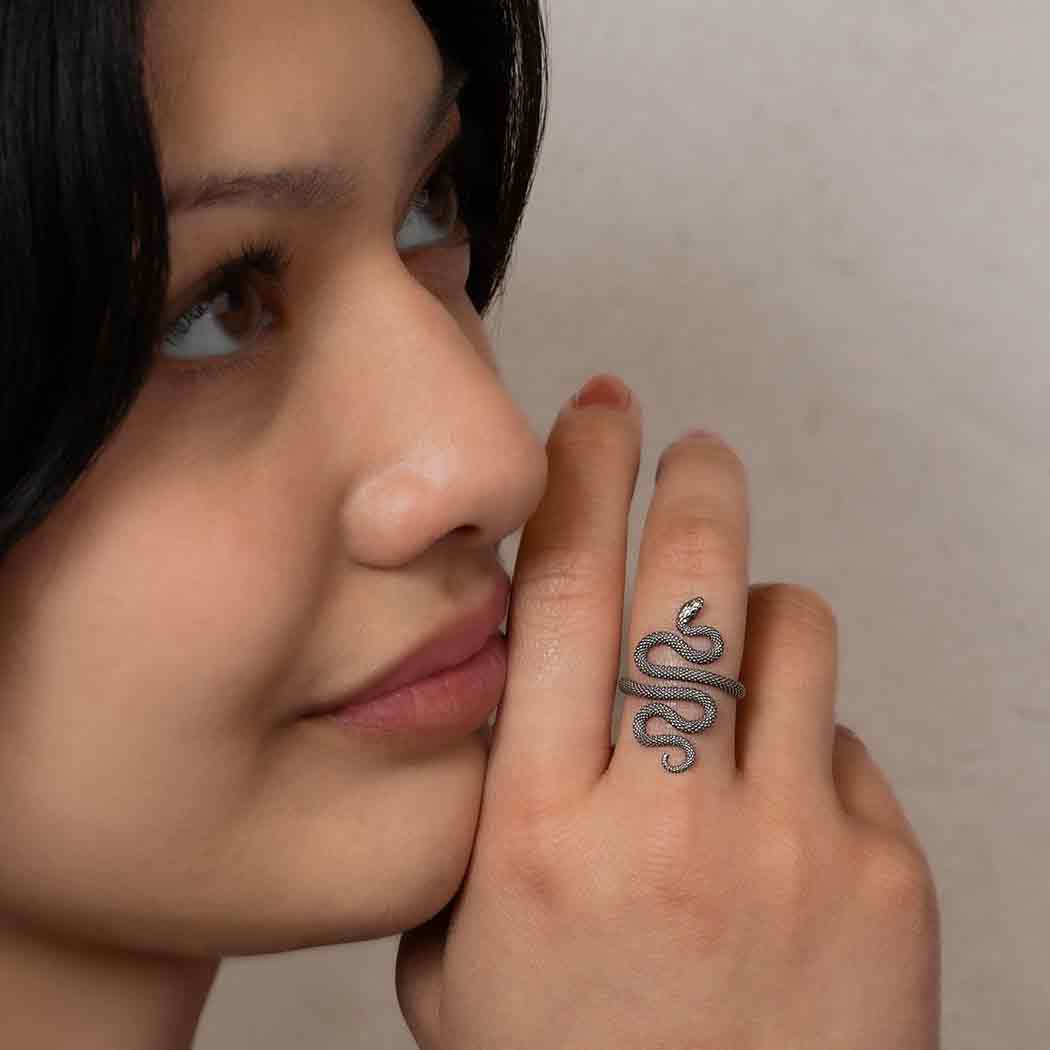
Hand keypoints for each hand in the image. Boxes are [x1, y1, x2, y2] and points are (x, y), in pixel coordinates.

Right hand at [396, 376, 940, 1049]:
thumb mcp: (463, 961)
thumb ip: (483, 828)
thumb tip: (519, 711)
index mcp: (544, 831)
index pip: (560, 597)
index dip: (578, 480)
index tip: (592, 417)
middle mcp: (669, 820)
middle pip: (692, 581)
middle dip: (694, 485)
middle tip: (693, 453)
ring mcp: (792, 842)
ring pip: (790, 632)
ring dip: (756, 618)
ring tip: (730, 660)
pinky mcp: (884, 875)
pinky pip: (841, 744)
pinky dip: (804, 747)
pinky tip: (777, 819)